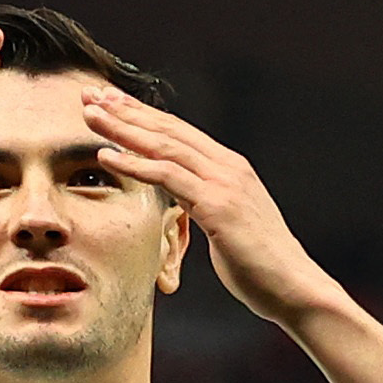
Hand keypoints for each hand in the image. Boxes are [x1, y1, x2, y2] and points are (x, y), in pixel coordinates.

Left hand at [82, 85, 337, 324]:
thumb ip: (204, 202)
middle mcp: (227, 166)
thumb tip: (184, 198)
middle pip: (168, 129)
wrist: (293, 287)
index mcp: (229, 167)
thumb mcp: (225, 223)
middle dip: (126, 110)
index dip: (142, 114)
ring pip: (164, 145)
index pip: (178, 131)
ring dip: (123, 129)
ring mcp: (224, 183)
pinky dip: (135, 164)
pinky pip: (168, 177)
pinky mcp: (218, 205)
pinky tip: (107, 156)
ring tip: (89, 116)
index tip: (109, 102)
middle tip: (89, 95)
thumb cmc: (258, 265)